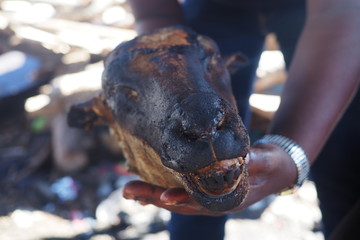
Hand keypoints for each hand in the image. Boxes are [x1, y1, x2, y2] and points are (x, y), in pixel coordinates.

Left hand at [123, 142, 296, 214]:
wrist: (278, 168)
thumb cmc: (273, 164)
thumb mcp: (268, 161)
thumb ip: (256, 161)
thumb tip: (243, 160)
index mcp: (228, 199)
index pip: (200, 202)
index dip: (182, 199)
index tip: (163, 196)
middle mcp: (213, 202)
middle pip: (180, 203)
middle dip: (153, 196)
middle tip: (127, 189)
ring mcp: (207, 196)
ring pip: (176, 199)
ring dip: (152, 194)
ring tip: (129, 189)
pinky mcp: (204, 187)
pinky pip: (180, 190)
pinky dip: (162, 188)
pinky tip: (146, 184)